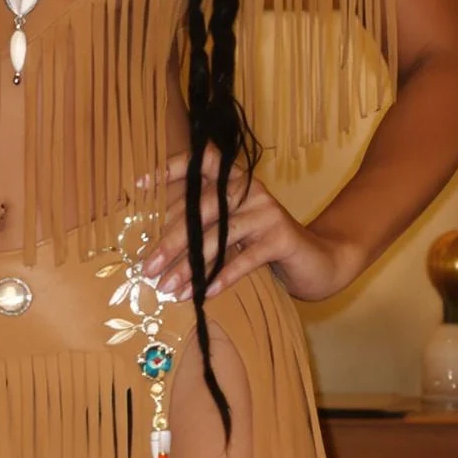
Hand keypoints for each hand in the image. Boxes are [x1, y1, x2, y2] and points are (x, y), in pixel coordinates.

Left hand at [137, 152, 362, 304]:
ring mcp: (267, 212)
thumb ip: (203, 228)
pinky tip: (203, 294)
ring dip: (190, 266)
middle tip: (147, 267)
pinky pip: (244, 260)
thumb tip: (156, 249)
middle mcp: (249, 189)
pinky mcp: (281, 237)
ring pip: (219, 237)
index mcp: (233, 181)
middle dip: (171, 240)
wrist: (317, 261)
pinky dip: (221, 278)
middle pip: (201, 209)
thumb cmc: (263, 246)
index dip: (170, 169)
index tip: (140, 185)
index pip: (200, 163)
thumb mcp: (231, 232)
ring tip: (168, 288)